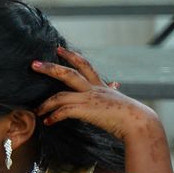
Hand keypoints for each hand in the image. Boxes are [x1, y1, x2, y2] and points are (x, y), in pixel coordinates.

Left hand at [33, 47, 158, 139]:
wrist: (139, 124)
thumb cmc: (130, 115)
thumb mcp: (118, 98)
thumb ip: (112, 90)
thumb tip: (115, 83)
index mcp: (100, 86)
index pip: (85, 66)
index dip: (72, 56)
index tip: (59, 48)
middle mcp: (94, 89)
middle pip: (68, 74)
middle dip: (50, 68)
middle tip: (34, 64)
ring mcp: (89, 99)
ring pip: (61, 95)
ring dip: (46, 103)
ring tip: (37, 110)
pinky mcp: (87, 110)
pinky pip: (64, 111)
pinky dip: (54, 116)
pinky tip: (48, 121)